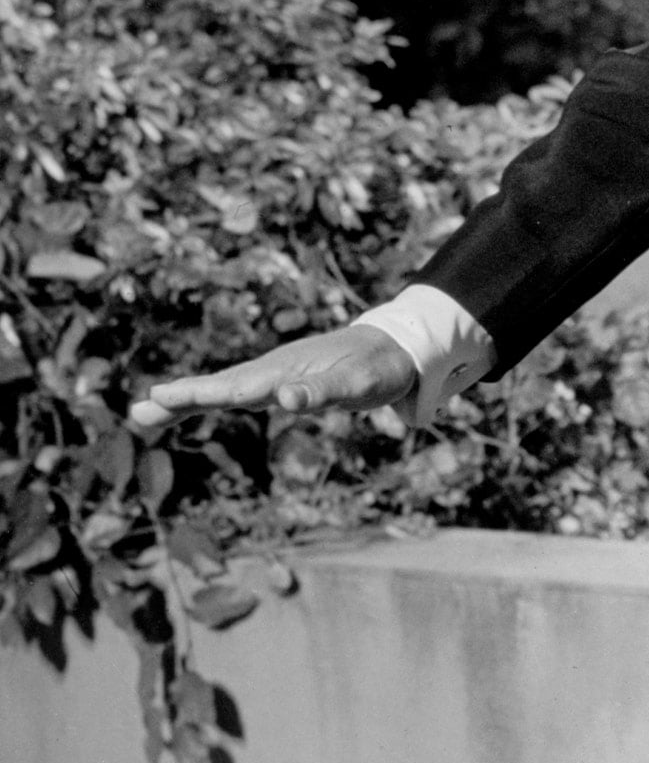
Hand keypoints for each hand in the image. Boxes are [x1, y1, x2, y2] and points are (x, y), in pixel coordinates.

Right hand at [129, 325, 416, 432]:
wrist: (396, 348)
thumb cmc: (378, 367)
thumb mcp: (356, 384)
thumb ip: (321, 392)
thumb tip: (284, 398)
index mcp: (285, 372)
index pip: (234, 386)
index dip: (199, 394)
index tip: (161, 396)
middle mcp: (273, 371)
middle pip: (218, 387)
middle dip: (179, 400)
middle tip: (138, 412)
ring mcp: (274, 376)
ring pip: (223, 389)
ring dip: (186, 400)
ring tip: (145, 414)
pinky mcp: (282, 382)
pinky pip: (239, 391)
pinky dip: (211, 398)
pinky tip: (193, 402)